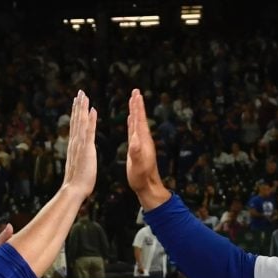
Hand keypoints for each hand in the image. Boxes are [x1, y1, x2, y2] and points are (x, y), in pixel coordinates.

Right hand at [61, 90, 97, 200]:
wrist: (74, 189)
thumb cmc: (77, 182)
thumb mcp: (78, 166)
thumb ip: (77, 158)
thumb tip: (77, 156)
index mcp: (75, 146)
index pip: (75, 126)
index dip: (76, 114)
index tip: (77, 103)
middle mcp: (75, 142)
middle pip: (76, 120)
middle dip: (78, 106)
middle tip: (79, 93)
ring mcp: (80, 144)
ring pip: (81, 122)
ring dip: (82, 108)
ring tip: (84, 95)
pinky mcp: (86, 148)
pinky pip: (89, 131)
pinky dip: (90, 120)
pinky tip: (92, 109)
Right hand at [126, 89, 170, 209]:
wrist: (147, 186)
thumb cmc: (141, 177)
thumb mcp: (137, 165)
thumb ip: (136, 152)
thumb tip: (133, 140)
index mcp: (143, 141)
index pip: (139, 120)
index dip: (137, 108)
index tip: (135, 95)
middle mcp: (143, 140)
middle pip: (139, 118)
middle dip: (137, 105)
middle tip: (136, 91)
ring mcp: (140, 143)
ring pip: (137, 123)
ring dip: (135, 111)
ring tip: (133, 100)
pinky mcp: (137, 148)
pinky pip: (133, 131)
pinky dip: (132, 122)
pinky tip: (130, 118)